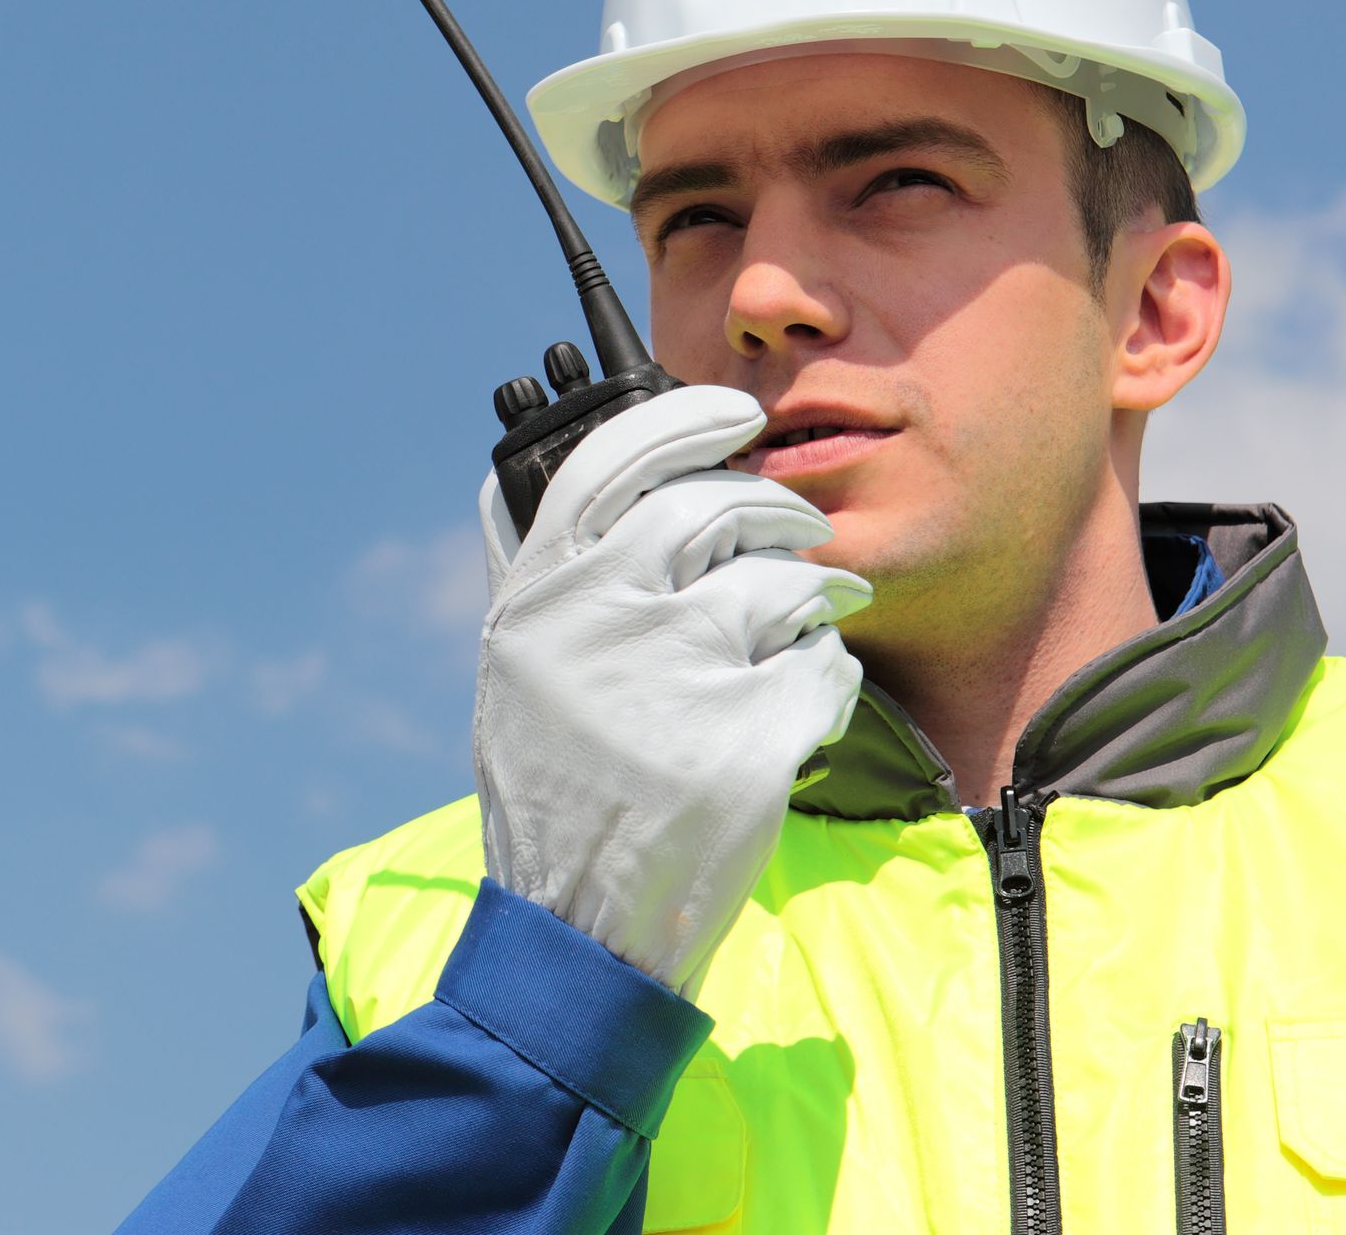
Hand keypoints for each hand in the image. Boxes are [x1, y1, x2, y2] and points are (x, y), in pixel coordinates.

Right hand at [472, 384, 870, 998]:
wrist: (580, 932)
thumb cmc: (560, 793)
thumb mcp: (518, 676)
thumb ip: (540, 576)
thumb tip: (535, 473)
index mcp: (540, 601)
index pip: (613, 461)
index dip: (685, 421)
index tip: (736, 413)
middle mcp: (598, 626)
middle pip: (718, 508)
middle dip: (780, 514)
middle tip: (805, 538)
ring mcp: (673, 682)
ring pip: (786, 586)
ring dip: (814, 604)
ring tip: (809, 634)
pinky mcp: (745, 744)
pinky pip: (824, 670)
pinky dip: (827, 686)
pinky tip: (801, 716)